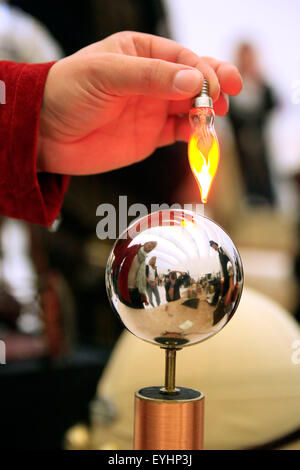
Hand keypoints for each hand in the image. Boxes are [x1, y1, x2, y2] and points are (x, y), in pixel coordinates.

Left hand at [38, 31, 241, 174]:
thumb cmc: (67, 92)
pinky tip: (202, 135)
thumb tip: (192, 82)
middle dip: (214, 85)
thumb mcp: (106, 75)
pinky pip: (180, 132)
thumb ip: (149, 77)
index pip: (182, 57)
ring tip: (217, 116)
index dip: (202, 70)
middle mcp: (151, 79)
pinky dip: (194, 134)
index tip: (212, 87)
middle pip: (193, 79)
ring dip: (208, 111)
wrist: (46, 134)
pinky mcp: (151, 135)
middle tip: (229, 95)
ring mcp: (153, 108)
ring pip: (191, 106)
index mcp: (140, 52)